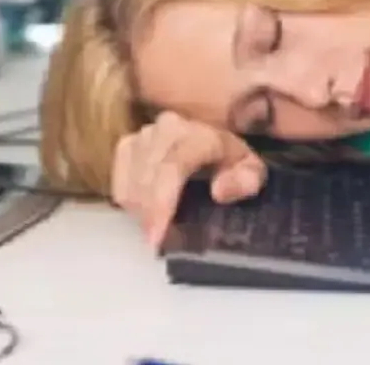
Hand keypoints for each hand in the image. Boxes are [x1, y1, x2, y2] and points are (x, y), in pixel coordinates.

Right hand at [110, 112, 267, 247]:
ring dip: (139, 209)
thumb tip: (219, 191)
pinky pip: (118, 177)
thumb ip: (245, 181)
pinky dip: (128, 199)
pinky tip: (142, 213)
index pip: (171, 166)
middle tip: (157, 241)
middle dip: (149, 214)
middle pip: (147, 176)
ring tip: (155, 227)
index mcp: (201, 134)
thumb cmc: (231, 164)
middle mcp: (168, 127)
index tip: (155, 238)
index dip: (160, 202)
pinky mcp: (128, 143)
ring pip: (130, 179)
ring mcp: (145, 134)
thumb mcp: (251, 173)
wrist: (216, 145)